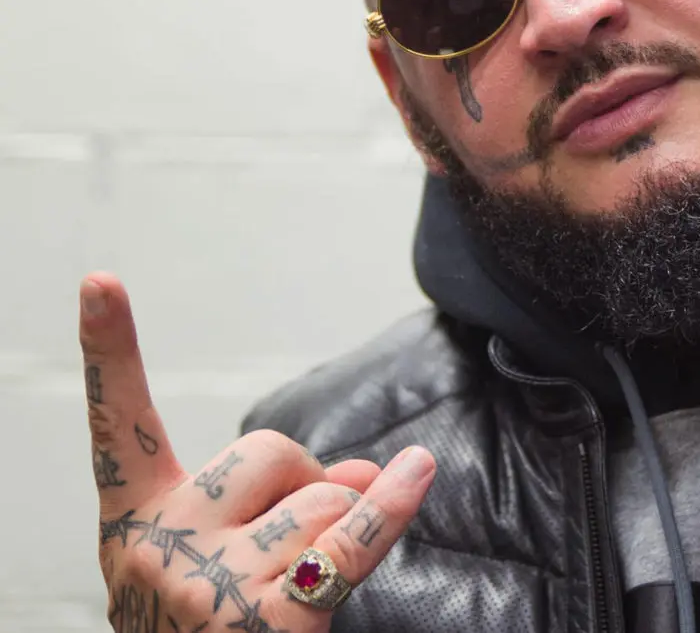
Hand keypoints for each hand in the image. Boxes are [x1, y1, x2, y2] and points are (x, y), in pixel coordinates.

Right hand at [80, 272, 436, 631]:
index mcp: (132, 525)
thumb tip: (373, 472)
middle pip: (272, 448)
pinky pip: (352, 543)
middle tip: (280, 548)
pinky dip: (392, 510)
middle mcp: (157, 551)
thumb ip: (286, 501)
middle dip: (304, 479)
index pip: (119, 428)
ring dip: (337, 527)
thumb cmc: (220, 628)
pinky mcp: (266, 624)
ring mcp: (208, 590)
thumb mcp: (227, 560)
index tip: (102, 278)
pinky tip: (420, 473)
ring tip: (295, 588)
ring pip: (325, 496)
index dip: (111, 352)